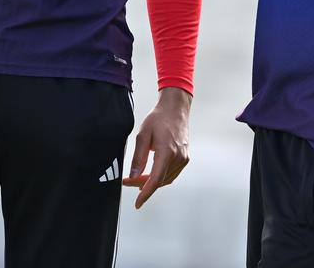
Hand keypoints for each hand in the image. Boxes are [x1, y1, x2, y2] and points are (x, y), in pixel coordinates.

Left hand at [122, 87, 190, 208]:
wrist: (175, 109)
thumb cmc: (158, 119)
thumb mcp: (142, 135)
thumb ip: (138, 158)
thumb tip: (133, 177)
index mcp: (167, 152)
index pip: (155, 180)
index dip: (145, 194)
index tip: (137, 204)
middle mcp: (178, 158)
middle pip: (159, 181)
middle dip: (143, 185)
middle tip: (128, 182)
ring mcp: (183, 158)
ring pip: (166, 179)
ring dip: (152, 182)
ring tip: (137, 179)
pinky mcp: (185, 158)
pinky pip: (172, 173)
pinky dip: (161, 177)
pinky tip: (151, 175)